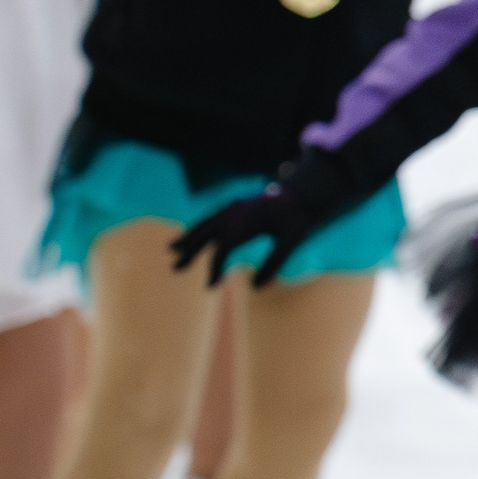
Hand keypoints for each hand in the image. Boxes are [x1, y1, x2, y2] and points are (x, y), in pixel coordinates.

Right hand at [170, 186, 313, 288]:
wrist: (306, 191)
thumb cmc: (300, 216)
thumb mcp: (295, 238)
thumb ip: (276, 261)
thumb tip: (255, 287)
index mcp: (249, 219)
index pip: (223, 248)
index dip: (215, 268)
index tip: (210, 287)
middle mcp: (237, 211)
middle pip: (206, 233)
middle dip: (190, 251)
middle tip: (175, 268)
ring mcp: (235, 206)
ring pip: (206, 224)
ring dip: (189, 237)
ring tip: (171, 249)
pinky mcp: (237, 205)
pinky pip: (213, 218)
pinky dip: (200, 228)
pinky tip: (192, 237)